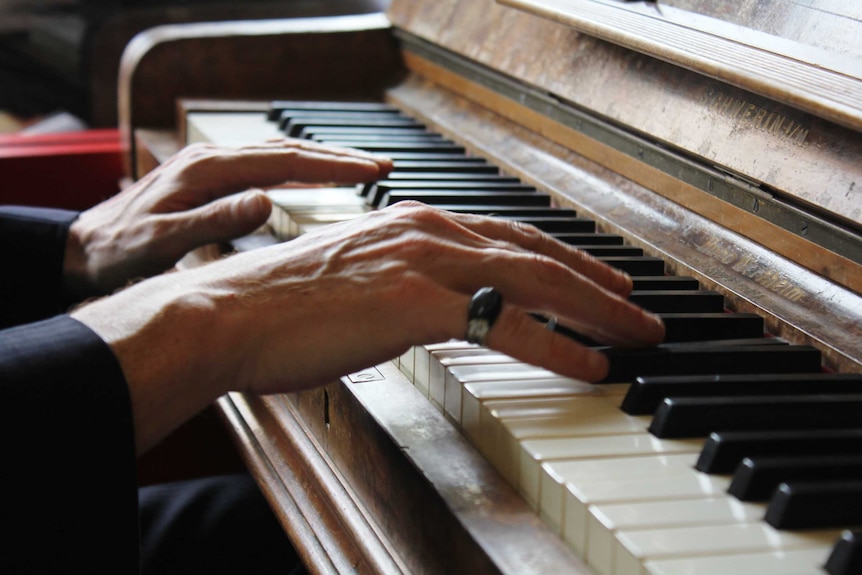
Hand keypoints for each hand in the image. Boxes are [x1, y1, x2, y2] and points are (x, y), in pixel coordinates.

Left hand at [63, 139, 391, 297]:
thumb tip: (266, 201)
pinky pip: (267, 170)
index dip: (333, 166)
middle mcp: (214, 161)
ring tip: (363, 172)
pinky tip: (317, 182)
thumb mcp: (165, 241)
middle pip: (290, 152)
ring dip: (323, 163)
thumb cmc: (121, 250)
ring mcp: (213, 168)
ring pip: (281, 158)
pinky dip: (300, 172)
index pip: (285, 162)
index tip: (371, 172)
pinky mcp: (213, 181)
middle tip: (383, 167)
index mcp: (209, 170)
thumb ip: (215, 221)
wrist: (84, 250)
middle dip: (339, 159)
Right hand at [72, 201, 663, 452]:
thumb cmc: (283, 306)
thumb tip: (430, 308)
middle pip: (537, 255)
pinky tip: (590, 366)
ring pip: (535, 283)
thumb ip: (403, 285)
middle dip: (598, 285)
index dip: (563, 258)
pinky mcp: (417, 303)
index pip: (510, 236)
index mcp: (415, 223)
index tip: (600, 279)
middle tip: (640, 309)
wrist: (230, 312)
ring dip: (595, 312)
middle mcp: (429, 232)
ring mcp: (425, 263)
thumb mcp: (357, 281)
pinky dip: (557, 347)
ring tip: (636, 336)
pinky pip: (506, 327)